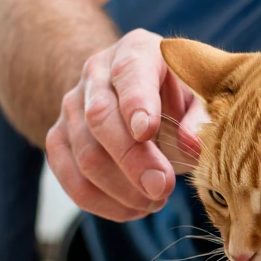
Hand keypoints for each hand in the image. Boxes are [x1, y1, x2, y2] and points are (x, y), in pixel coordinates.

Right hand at [46, 29, 206, 220]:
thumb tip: (192, 146)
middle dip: (132, 160)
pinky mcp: (59, 139)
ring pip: (84, 154)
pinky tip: (133, 209)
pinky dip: (102, 203)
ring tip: (156, 201)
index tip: (147, 131)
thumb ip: (201, 118)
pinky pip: (71, 178)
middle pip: (100, 118)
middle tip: (162, 188)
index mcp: (136, 51)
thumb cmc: (179, 96)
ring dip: (122, 189)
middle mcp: (96, 73)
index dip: (136, 103)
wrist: (138, 96)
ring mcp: (71, 106)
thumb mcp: (200, 97)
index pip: (130, 73)